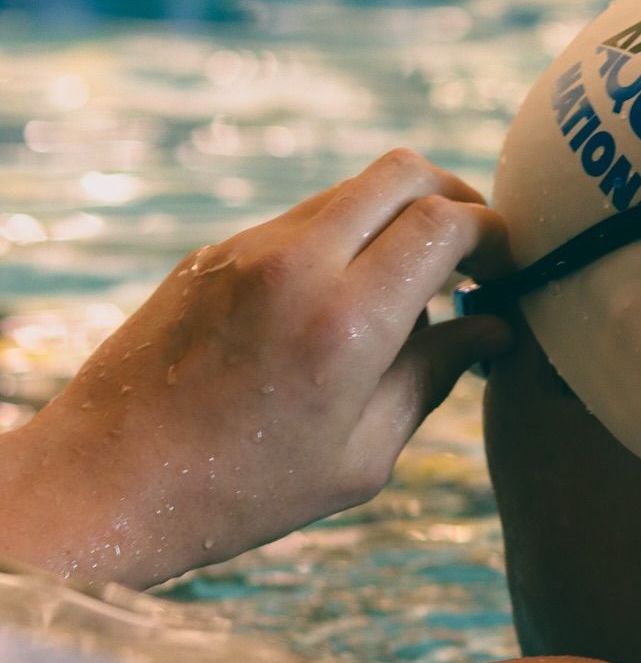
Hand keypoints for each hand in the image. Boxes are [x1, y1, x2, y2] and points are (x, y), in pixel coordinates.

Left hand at [0, 149, 512, 589]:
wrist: (109, 481)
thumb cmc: (244, 490)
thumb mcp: (362, 455)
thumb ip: (434, 377)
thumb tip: (493, 328)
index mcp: (346, 321)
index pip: (445, 223)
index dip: (495, 232)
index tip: (509, 266)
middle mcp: (297, 264)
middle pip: (403, 172)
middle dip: (456, 197)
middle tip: (476, 251)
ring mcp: (249, 250)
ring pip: (351, 190)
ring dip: (397, 218)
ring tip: (412, 287)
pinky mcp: (215, 254)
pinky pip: (302, 221)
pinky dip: (345, 240)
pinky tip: (344, 306)